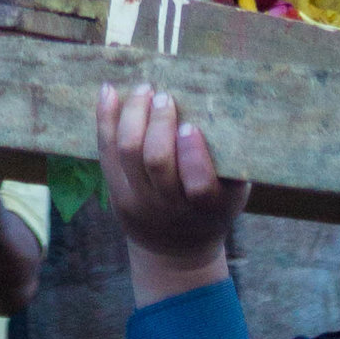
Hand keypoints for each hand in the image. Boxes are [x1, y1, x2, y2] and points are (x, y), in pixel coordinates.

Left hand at [98, 81, 246, 300]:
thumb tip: (228, 109)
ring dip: (134, 114)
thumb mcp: (232, 193)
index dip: (193, 154)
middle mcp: (169, 207)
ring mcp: (138, 200)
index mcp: (207, 208)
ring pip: (127, 151)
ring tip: (145, 90)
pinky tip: (109, 91)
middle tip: (165, 97)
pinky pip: (105, 149)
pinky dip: (105, 118)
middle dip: (159, 123)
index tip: (191, 126)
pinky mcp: (115, 190)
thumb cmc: (211, 207)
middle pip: (157, 162)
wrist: (176, 248)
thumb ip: (234, 161)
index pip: (199, 185)